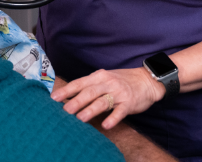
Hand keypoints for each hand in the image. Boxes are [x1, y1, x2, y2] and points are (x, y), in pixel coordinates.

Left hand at [51, 67, 165, 129]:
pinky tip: (106, 125)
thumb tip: (70, 96)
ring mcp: (119, 92)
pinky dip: (113, 118)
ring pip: (102, 101)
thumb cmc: (121, 81)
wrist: (146, 80)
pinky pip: (120, 111)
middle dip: (76, 101)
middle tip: (64, 111)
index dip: (67, 90)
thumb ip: (90, 86)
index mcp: (98, 76)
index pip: (79, 83)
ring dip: (91, 110)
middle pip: (89, 92)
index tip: (54, 98)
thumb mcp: (104, 79)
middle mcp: (107, 83)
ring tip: (80, 118)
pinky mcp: (129, 103)